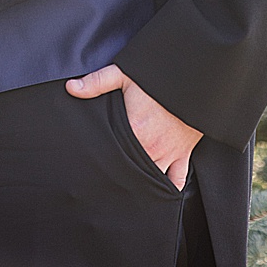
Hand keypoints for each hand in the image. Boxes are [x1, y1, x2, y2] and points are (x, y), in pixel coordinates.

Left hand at [66, 63, 202, 188]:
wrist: (195, 82)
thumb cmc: (158, 81)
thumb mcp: (123, 75)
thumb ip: (96, 82)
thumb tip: (71, 87)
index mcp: (135, 131)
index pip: (114, 155)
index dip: (103, 162)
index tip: (94, 166)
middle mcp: (152, 147)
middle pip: (133, 170)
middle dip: (121, 174)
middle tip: (108, 179)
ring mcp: (169, 154)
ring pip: (152, 177)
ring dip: (141, 181)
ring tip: (128, 186)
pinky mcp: (184, 154)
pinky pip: (177, 179)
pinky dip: (168, 187)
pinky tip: (158, 191)